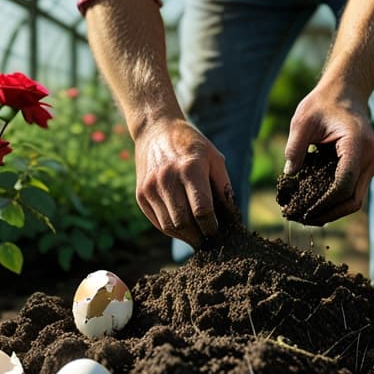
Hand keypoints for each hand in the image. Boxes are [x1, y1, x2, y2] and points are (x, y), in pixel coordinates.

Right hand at [134, 118, 233, 245]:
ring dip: (185, 237)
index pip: (202, 210)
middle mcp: (167, 179)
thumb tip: (232, 218)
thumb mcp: (214, 159)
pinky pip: (158, 222)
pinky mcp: (141, 194)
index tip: (219, 233)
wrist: (156, 130)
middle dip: (199, 237)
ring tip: (197, 239)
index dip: (212, 227)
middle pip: (184, 222)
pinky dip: (171, 230)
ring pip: (169, 226)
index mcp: (190, 168)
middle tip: (210, 243)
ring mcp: (150, 187)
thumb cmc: (192, 145)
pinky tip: (183, 230)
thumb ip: (223, 188)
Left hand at [284, 85, 373, 225]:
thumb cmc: (323, 104)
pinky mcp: (369, 168)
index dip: (324, 203)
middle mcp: (371, 157)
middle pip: (353, 199)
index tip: (302, 210)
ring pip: (355, 200)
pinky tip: (316, 206)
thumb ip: (295, 148)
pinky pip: (354, 191)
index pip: (344, 184)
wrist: (347, 93)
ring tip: (307, 217)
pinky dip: (336, 201)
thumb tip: (290, 176)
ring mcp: (373, 164)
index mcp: (357, 144)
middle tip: (302, 220)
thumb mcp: (302, 120)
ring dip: (332, 211)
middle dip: (328, 214)